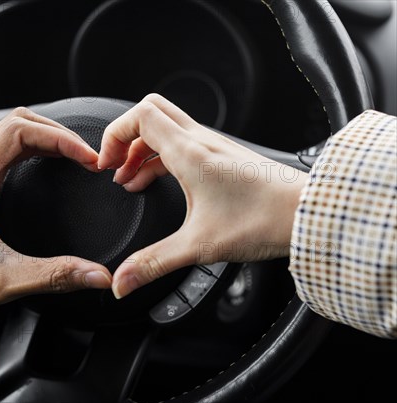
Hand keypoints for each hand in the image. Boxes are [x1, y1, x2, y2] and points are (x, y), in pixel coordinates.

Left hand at [0, 108, 111, 323]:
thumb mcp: (5, 281)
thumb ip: (56, 275)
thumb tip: (97, 273)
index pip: (19, 131)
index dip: (60, 138)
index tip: (87, 157)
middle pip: (16, 123)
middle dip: (57, 133)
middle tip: (86, 155)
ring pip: (10, 134)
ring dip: (45, 139)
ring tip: (75, 157)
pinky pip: (3, 152)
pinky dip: (32, 150)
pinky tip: (49, 165)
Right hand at [98, 94, 307, 298]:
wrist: (307, 214)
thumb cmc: (265, 219)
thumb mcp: (199, 246)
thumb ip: (154, 263)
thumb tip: (122, 280)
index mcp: (189, 152)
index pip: (139, 116)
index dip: (113, 135)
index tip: (105, 164)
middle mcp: (201, 141)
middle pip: (151, 112)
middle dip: (125, 136)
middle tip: (114, 164)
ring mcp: (213, 146)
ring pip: (166, 128)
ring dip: (141, 149)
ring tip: (130, 180)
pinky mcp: (223, 157)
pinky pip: (181, 144)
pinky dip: (161, 158)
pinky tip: (158, 182)